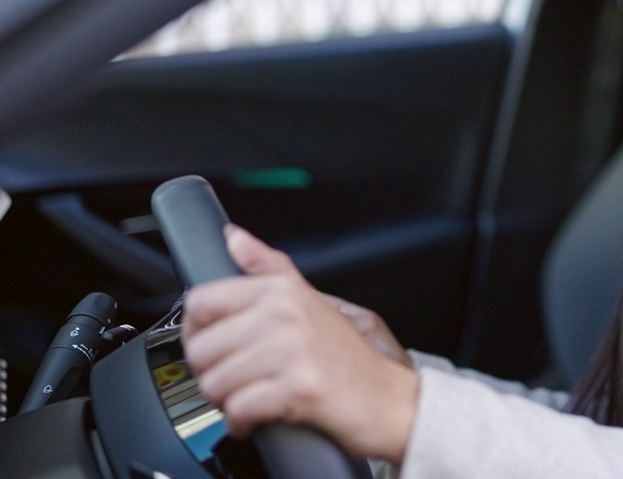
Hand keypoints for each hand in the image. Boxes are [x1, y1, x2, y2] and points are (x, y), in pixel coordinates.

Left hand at [182, 225, 419, 460]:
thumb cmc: (347, 358)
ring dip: (226, 401)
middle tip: (238, 379)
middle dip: (212, 374)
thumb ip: (267, 267)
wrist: (387, 399)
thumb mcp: (309, 300)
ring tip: (251, 397)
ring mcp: (292, 350)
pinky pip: (238, 410)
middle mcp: (285, 314)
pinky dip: (242, 423)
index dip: (197, 331)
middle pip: (201, 349)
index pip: (201, 302)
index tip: (216, 344)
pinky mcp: (298, 388)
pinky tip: (257, 417)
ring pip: (215, 383)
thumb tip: (234, 238)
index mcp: (282, 290)